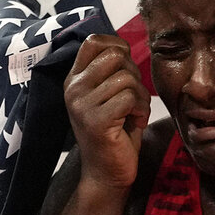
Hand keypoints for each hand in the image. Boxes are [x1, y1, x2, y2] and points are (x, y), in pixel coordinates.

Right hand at [63, 34, 150, 188]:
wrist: (106, 173)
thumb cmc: (115, 132)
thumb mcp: (108, 95)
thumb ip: (111, 71)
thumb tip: (123, 47)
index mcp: (74, 79)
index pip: (94, 41)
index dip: (118, 47)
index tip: (128, 69)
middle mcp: (73, 89)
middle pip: (115, 56)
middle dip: (134, 73)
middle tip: (134, 96)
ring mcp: (82, 105)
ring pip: (126, 78)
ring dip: (141, 96)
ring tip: (135, 112)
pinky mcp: (96, 121)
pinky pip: (129, 97)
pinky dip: (141, 109)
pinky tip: (135, 122)